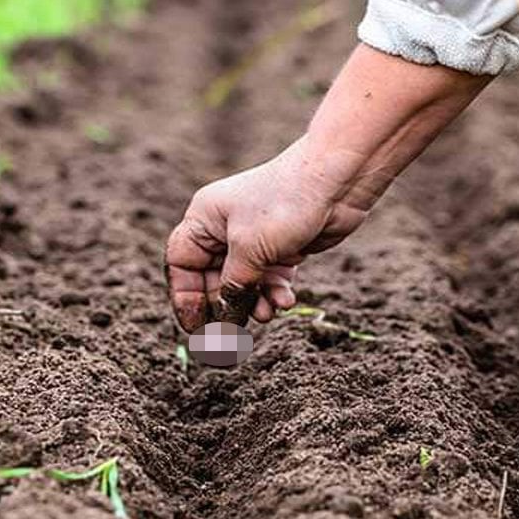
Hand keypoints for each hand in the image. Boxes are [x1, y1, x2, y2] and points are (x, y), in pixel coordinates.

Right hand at [165, 140, 370, 329]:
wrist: (336, 182)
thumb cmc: (285, 204)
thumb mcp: (250, 250)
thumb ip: (233, 289)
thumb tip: (224, 325)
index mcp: (204, 219)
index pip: (182, 263)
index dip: (185, 297)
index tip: (196, 327)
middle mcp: (225, 228)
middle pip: (213, 279)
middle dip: (225, 306)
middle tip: (232, 336)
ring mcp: (254, 239)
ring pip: (244, 283)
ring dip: (253, 303)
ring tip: (267, 314)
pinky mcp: (282, 247)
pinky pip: (269, 279)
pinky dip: (275, 293)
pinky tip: (285, 301)